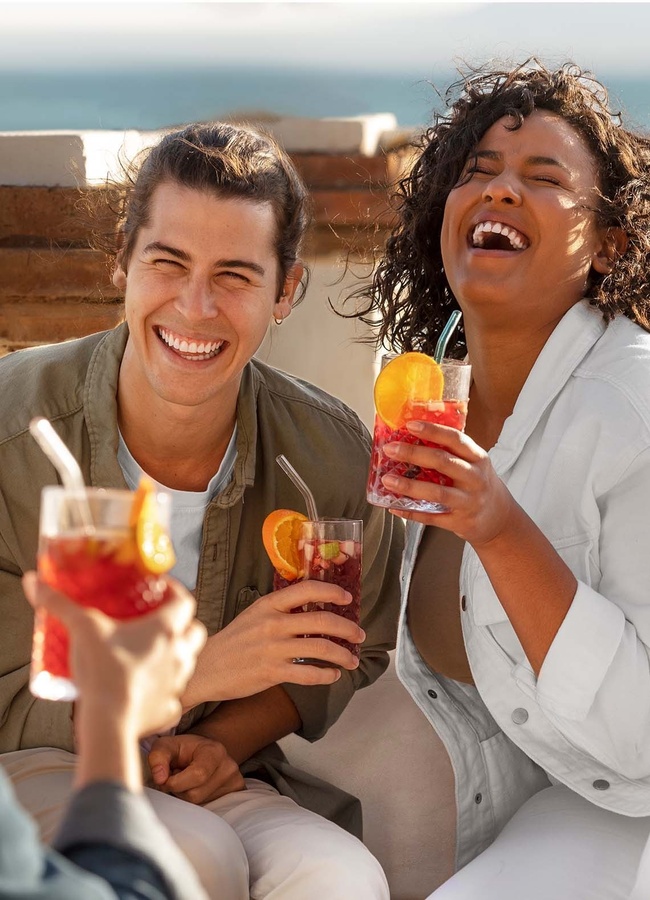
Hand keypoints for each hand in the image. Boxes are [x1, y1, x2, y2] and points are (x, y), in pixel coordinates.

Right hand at [22, 572, 206, 738]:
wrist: (109, 720)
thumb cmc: (103, 672)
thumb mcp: (81, 628)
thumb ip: (60, 604)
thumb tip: (36, 583)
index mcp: (165, 629)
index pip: (185, 601)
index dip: (175, 591)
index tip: (160, 589)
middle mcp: (179, 653)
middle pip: (195, 631)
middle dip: (183, 625)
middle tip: (160, 623)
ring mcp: (178, 682)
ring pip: (188, 663)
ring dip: (175, 657)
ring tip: (151, 656)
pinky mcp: (170, 708)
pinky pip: (174, 697)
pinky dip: (164, 693)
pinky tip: (147, 691)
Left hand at [148, 734, 244, 803]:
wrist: (202, 751)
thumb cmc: (182, 750)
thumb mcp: (166, 746)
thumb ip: (158, 757)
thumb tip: (160, 779)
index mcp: (214, 751)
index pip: (197, 775)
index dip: (176, 782)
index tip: (166, 778)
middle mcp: (229, 766)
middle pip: (196, 794)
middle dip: (179, 790)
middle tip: (177, 778)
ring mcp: (234, 781)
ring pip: (200, 804)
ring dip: (186, 797)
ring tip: (187, 782)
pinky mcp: (235, 793)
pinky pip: (209, 809)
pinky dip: (198, 802)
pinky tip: (197, 788)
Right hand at [183, 580, 364, 707]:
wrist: (206, 668)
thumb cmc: (233, 642)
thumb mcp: (254, 615)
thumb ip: (280, 610)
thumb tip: (312, 608)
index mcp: (268, 605)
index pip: (307, 590)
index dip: (332, 592)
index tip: (347, 598)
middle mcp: (273, 623)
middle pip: (322, 621)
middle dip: (347, 628)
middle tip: (359, 635)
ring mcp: (273, 648)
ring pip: (320, 648)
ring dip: (342, 655)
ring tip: (351, 660)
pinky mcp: (271, 672)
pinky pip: (308, 673)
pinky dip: (326, 675)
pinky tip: (332, 675)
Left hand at [381, 421, 515, 545]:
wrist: (499, 518)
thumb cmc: (478, 483)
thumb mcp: (474, 463)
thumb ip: (450, 451)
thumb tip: (411, 437)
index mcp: (478, 458)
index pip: (455, 439)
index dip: (432, 431)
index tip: (410, 425)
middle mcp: (475, 478)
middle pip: (443, 462)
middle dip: (413, 454)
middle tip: (390, 449)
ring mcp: (468, 502)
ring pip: (437, 493)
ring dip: (409, 487)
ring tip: (388, 480)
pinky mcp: (460, 522)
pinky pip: (432, 517)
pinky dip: (411, 512)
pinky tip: (394, 506)